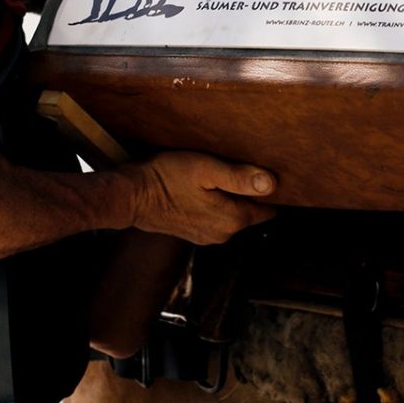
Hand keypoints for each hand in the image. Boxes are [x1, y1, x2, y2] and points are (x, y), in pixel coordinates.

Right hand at [125, 151, 276, 244]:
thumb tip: (272, 184)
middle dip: (251, 193)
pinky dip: (217, 204)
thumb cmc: (166, 178)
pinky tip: (206, 189)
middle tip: (243, 166)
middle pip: (251, 211)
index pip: (268, 208)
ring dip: (232, 198)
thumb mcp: (205, 169)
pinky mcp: (194, 233)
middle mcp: (224, 234)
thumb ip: (239, 177)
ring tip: (222, 175)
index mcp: (233, 219)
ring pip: (233, 214)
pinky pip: (216, 218)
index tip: (267, 170)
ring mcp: (208, 236)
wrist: (131, 196)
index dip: (270, 189)